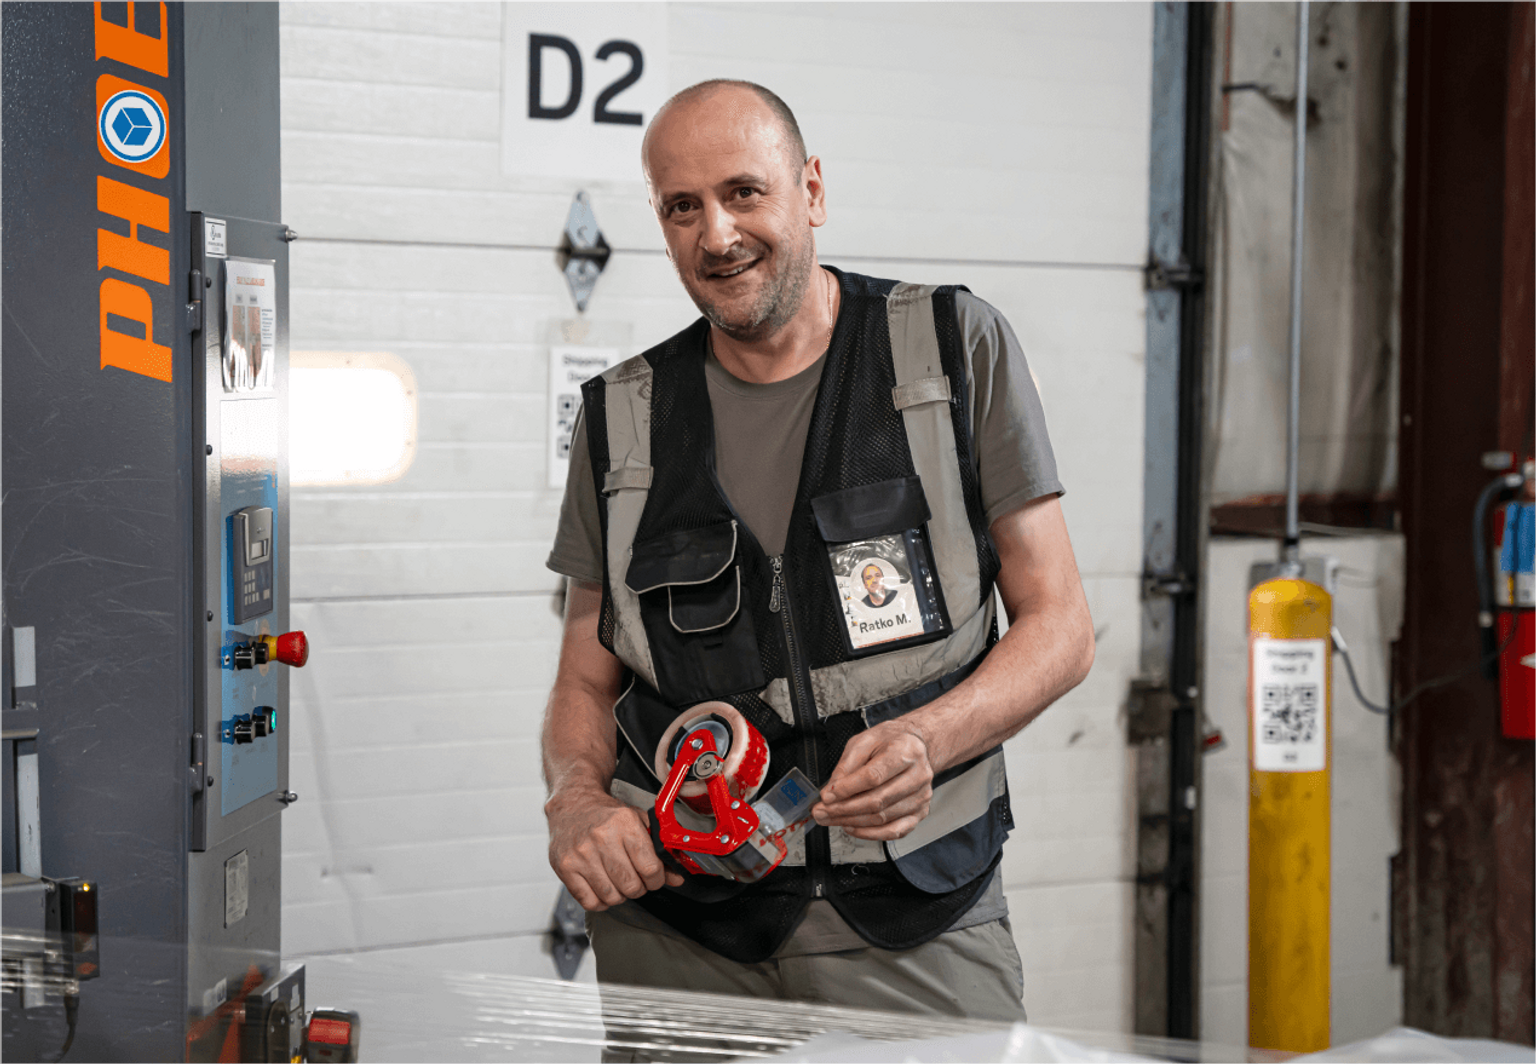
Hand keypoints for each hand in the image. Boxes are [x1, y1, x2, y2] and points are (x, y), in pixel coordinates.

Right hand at [546, 788, 683, 909]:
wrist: (572, 805)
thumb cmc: (608, 815)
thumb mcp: (639, 823)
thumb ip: (660, 851)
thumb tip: (677, 879)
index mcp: (624, 824)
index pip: (650, 868)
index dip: (657, 879)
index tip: (654, 877)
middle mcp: (601, 838)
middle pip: (631, 886)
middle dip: (639, 888)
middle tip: (636, 879)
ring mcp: (580, 854)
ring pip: (611, 897)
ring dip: (620, 895)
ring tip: (617, 881)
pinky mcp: (564, 867)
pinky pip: (589, 902)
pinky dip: (600, 901)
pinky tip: (602, 887)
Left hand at [812, 720, 933, 840]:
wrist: (915, 746)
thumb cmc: (890, 742)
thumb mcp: (863, 741)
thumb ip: (846, 766)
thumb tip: (831, 792)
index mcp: (905, 751)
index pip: (874, 776)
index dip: (847, 789)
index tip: (827, 796)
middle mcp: (918, 775)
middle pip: (877, 801)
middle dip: (843, 810)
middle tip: (821, 812)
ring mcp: (921, 797)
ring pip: (882, 818)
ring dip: (851, 822)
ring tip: (830, 819)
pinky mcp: (920, 813)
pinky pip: (894, 831)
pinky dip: (869, 833)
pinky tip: (852, 826)